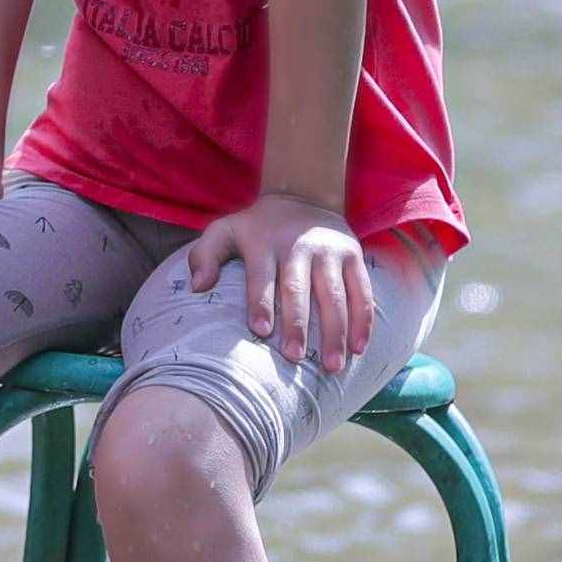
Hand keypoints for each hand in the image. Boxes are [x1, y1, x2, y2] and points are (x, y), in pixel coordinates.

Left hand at [173, 193, 371, 375]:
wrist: (303, 195)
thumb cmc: (257, 227)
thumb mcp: (225, 230)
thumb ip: (205, 255)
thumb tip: (198, 287)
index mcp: (264, 242)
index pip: (262, 275)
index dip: (261, 302)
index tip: (261, 330)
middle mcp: (299, 245)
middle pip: (299, 287)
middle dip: (298, 323)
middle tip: (294, 356)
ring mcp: (330, 250)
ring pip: (334, 294)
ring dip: (335, 331)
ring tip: (333, 366)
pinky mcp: (353, 256)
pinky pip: (361, 291)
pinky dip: (363, 320)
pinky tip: (360, 348)